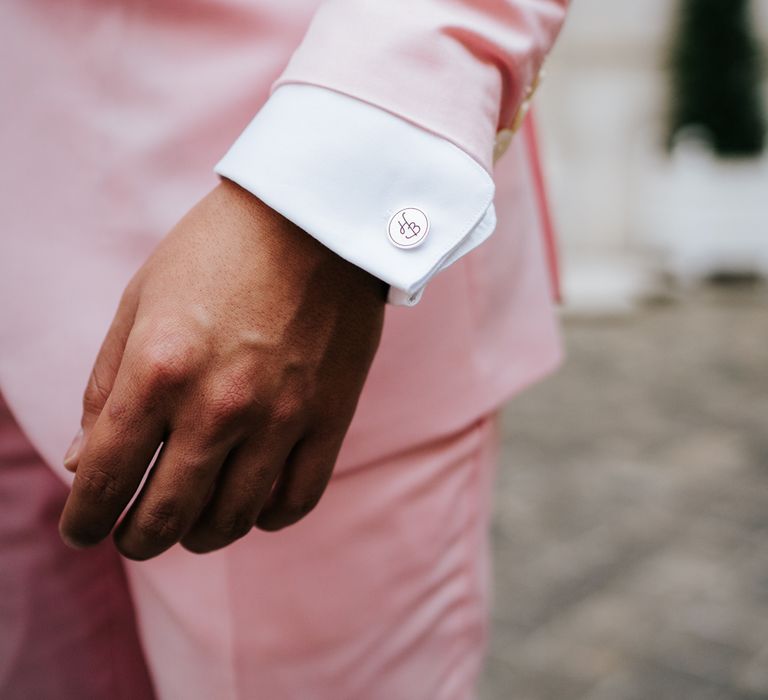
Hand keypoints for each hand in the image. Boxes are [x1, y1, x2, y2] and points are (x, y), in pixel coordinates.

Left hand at [59, 180, 385, 559]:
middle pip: (165, 516)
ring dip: (199, 535)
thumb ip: (107, 388)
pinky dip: (266, 519)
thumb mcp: (140, 303)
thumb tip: (84, 462)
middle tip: (132, 535)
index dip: (84, 521)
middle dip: (137, 540)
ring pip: (232, 520)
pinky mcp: (329, 417)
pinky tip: (250, 507)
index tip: (83, 530)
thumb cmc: (216, 252)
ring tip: (190, 523)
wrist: (312, 217)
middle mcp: (218, 405)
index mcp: (157, 370)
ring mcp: (281, 416)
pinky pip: (296, 500)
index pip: (105, 479)